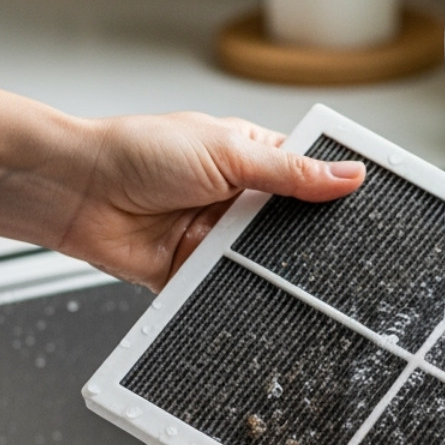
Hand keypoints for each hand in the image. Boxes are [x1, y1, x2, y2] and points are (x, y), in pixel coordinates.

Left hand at [59, 114, 365, 289]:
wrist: (76, 192)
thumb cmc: (135, 152)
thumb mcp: (226, 152)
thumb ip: (289, 172)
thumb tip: (347, 176)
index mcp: (251, 158)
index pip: (308, 175)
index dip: (336, 190)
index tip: (368, 204)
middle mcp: (238, 199)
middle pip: (293, 226)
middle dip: (307, 236)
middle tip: (334, 246)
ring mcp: (218, 237)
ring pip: (265, 261)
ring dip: (271, 264)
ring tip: (285, 265)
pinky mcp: (196, 272)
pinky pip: (229, 289)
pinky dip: (239, 292)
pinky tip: (252, 290)